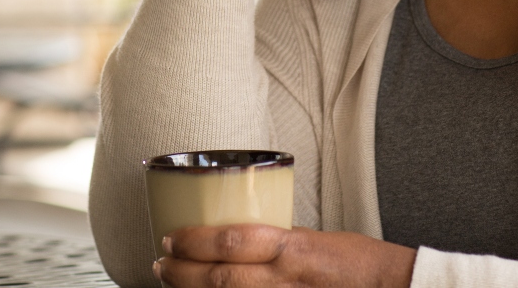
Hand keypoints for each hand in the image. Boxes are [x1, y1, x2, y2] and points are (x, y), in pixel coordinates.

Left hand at [154, 224, 416, 287]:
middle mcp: (286, 279)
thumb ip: (276, 239)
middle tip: (160, 264)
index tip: (170, 237)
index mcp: (292, 248)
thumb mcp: (312, 238)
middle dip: (182, 273)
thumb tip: (239, 236)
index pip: (232, 240)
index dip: (194, 242)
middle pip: (220, 278)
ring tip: (172, 282)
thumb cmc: (357, 262)